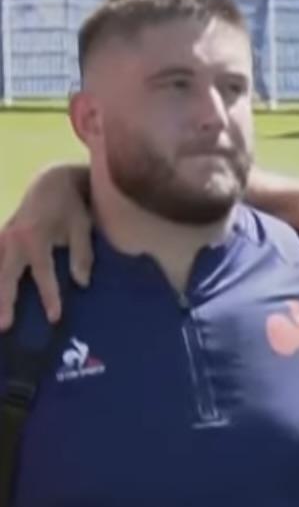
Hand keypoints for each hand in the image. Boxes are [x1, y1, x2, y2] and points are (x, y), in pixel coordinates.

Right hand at [0, 164, 95, 329]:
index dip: (49, 296)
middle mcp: (12, 238)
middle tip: (3, 326)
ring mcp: (2, 237)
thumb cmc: (72, 205)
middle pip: (5, 275)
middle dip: (4, 301)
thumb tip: (82, 283)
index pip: (41, 273)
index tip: (54, 318)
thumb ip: (82, 255)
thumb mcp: (82, 226)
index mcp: (34, 236)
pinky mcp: (0, 237)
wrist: (53, 180)